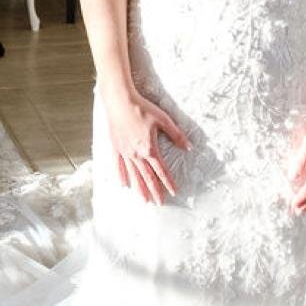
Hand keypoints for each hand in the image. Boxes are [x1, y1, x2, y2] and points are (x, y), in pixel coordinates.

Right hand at [105, 75, 192, 208]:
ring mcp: (125, 152)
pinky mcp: (116, 147)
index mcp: (150, 149)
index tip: (173, 192)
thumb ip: (176, 135)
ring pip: (133, 175)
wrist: (120, 101)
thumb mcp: (163, 120)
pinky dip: (122, 175)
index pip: (162, 171)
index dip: (168, 182)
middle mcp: (137, 154)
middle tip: (159, 203)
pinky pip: (118, 165)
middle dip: (154, 191)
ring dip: (139, 188)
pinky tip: (124, 184)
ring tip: (144, 200)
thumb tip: (188, 147)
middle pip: (147, 177)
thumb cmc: (142, 109)